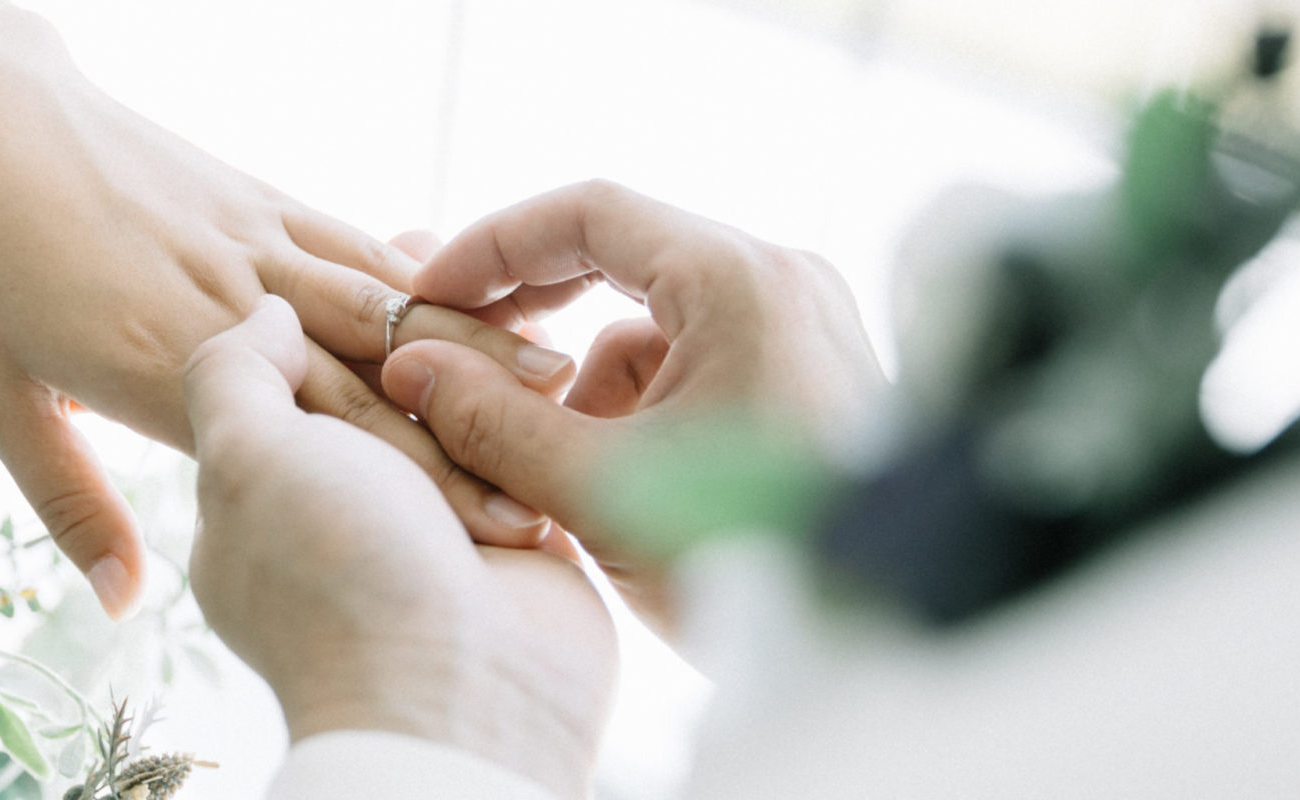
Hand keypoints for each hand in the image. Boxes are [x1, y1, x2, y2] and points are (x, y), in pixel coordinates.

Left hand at [0, 0, 574, 615]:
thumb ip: (69, 503)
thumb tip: (122, 603)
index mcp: (167, 362)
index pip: (317, 433)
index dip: (412, 483)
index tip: (489, 528)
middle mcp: (229, 299)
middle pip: (372, 368)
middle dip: (468, 421)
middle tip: (562, 463)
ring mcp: (253, 238)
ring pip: (385, 297)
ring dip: (473, 340)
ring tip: (558, 375)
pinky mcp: (261, 194)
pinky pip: (358, 239)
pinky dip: (427, 274)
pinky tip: (483, 291)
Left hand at [182, 297, 616, 799]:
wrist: (458, 688)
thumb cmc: (332, 575)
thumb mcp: (246, 459)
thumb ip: (234, 374)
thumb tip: (268, 311)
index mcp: (262, 500)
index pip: (286, 378)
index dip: (319, 311)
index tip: (349, 260)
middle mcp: (344, 513)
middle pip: (377, 387)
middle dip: (412, 329)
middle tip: (437, 251)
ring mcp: (430, 528)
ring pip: (455, 410)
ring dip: (479, 359)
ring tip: (502, 287)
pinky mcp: (514, 542)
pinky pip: (522, 452)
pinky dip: (533, 409)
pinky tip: (548, 351)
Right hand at [380, 180, 886, 631]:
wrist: (887, 637)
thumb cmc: (758, 558)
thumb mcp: (602, 493)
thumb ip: (494, 423)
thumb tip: (412, 366)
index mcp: (736, 279)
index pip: (586, 212)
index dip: (490, 248)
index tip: (426, 297)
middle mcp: (780, 281)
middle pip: (622, 257)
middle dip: (532, 315)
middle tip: (456, 359)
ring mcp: (804, 329)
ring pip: (657, 323)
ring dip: (586, 382)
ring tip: (547, 470)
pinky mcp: (811, 379)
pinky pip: (700, 364)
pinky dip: (641, 408)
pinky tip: (615, 486)